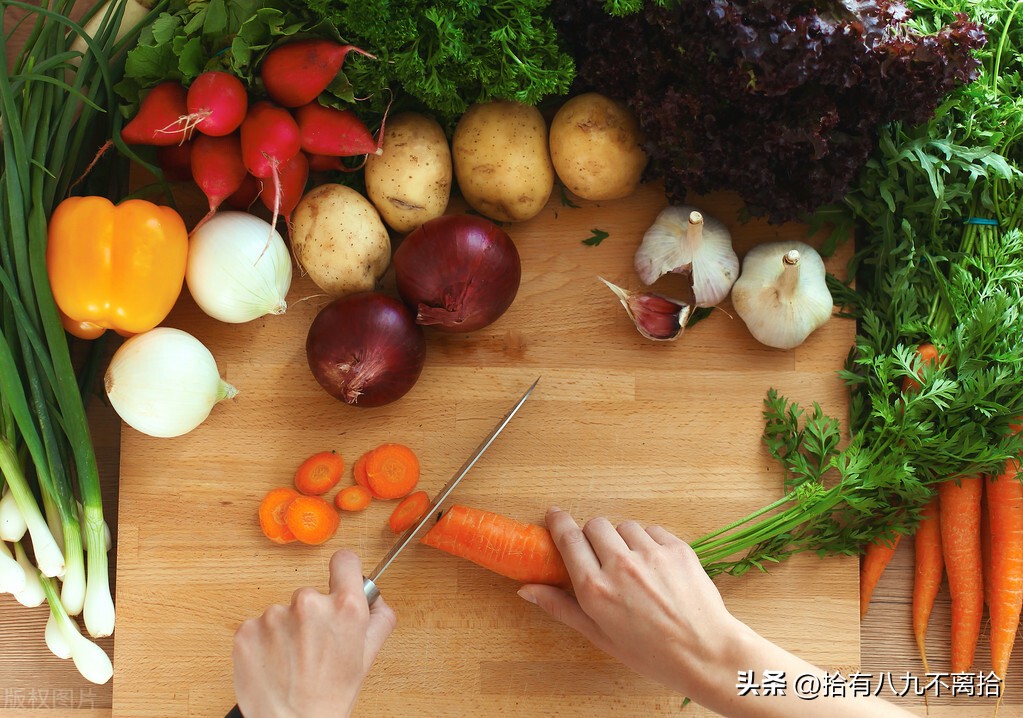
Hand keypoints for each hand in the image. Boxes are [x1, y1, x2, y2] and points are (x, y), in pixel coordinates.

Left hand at [232, 550, 396, 717]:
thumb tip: (374, 598)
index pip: (345, 561)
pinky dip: (264, 642)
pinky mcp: (247, 631)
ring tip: (292, 661)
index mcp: (344, 609)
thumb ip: (378, 619)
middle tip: (314, 647)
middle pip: (311, 594)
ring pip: (283, 612)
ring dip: (286, 630)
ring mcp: (273, 616)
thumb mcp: (367, 658)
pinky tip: (274, 663)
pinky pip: (258, 626)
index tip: (340, 582)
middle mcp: (308, 605)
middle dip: (312, 615)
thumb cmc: (330, 698)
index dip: (344, 572)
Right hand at [517, 508, 743, 704]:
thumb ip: (561, 607)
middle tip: (602, 554)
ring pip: (624, 526)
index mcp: (596, 589)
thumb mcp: (600, 635)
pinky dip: (649, 543)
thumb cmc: (652, 653)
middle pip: (595, 525)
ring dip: (623, 540)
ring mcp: (651, 554)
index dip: (559, 523)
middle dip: (593, 536)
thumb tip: (527, 590)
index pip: (568, 538)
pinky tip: (656, 568)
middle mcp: (620, 566)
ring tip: (634, 566)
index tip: (555, 516)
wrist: (706, 653)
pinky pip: (652, 530)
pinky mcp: (676, 548)